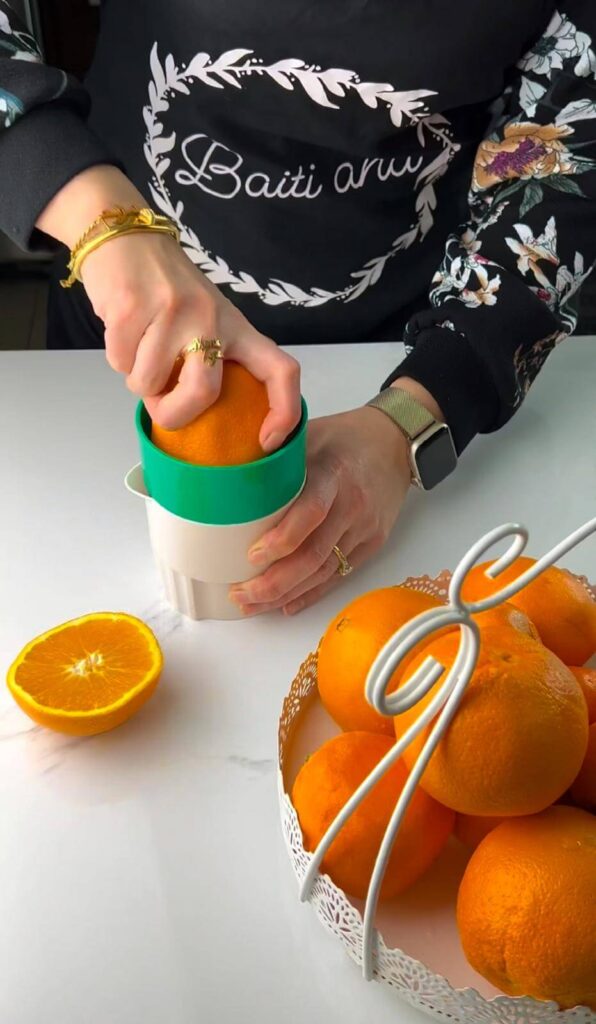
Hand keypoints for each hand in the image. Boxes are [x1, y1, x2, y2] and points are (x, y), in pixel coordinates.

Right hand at [37, 165, 300, 442]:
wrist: (125, 235)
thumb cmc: (168, 290)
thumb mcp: (207, 320)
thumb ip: (211, 361)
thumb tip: (192, 416)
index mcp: (238, 327)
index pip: (281, 370)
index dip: (283, 411)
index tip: (265, 440)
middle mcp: (212, 319)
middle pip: (203, 393)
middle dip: (173, 413)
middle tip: (160, 406)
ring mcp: (172, 311)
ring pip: (148, 383)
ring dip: (136, 378)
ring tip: (138, 349)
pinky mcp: (131, 306)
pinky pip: (119, 362)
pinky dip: (116, 358)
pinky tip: (123, 331)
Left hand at [230, 405, 410, 615]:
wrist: (394, 443)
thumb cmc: (345, 438)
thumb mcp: (308, 434)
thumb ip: (274, 456)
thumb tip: (226, 473)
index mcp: (333, 475)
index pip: (310, 513)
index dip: (282, 539)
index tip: (252, 555)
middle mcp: (352, 506)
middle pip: (314, 555)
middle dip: (275, 582)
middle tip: (241, 594)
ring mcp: (365, 529)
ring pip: (324, 572)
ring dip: (287, 594)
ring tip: (253, 604)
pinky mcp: (372, 543)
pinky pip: (339, 575)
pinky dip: (311, 593)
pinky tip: (286, 604)